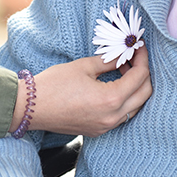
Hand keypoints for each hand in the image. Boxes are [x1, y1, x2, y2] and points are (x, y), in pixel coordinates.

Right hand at [11, 46, 151, 136]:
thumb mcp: (83, 66)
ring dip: (135, 88)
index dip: (142, 59)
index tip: (140, 47)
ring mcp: (106, 126)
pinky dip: (125, 99)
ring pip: (135, 107)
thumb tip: (124, 53)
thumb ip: (108, 60)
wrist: (31, 108)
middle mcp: (112, 117)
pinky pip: (122, 115)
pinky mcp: (98, 130)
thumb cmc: (54, 85)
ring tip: (123, 69)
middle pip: (144, 95)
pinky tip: (114, 84)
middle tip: (135, 57)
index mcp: (110, 99)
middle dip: (144, 74)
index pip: (140, 77)